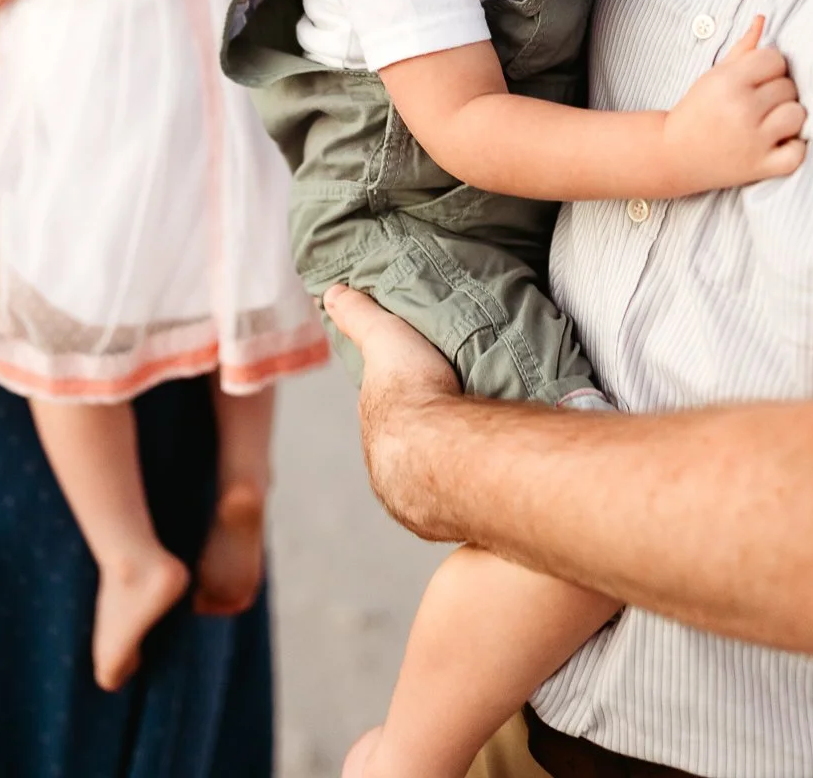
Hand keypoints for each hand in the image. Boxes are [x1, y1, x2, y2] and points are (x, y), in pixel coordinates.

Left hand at [323, 286, 461, 537]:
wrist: (440, 449)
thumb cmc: (411, 390)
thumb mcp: (384, 338)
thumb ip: (360, 317)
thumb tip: (331, 292)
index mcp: (374, 427)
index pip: (382, 413)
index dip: (398, 401)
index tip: (417, 391)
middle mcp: (385, 468)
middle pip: (404, 450)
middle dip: (423, 440)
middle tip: (453, 422)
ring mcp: (411, 499)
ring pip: (427, 480)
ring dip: (444, 470)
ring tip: (473, 454)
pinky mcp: (441, 520)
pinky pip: (453, 503)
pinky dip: (464, 493)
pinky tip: (481, 483)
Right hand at [661, 15, 805, 192]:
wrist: (674, 154)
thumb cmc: (697, 110)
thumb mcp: (714, 75)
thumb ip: (742, 47)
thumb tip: (762, 18)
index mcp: (728, 82)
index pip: (776, 59)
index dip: (770, 67)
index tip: (758, 79)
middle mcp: (742, 109)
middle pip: (788, 86)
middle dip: (777, 92)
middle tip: (759, 103)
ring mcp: (753, 140)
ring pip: (798, 115)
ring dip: (788, 117)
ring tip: (770, 121)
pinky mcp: (761, 166)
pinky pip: (798, 151)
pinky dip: (793, 147)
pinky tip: (778, 142)